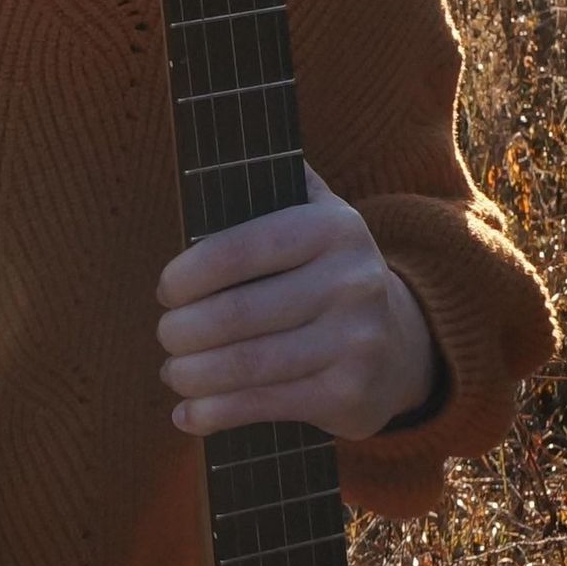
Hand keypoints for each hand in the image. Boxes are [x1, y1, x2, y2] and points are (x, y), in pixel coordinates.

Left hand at [155, 162, 435, 439]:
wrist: (401, 341)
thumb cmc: (325, 268)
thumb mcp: (312, 211)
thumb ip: (268, 181)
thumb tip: (213, 151)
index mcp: (332, 227)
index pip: (241, 248)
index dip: (190, 272)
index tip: (166, 290)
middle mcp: (352, 282)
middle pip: (239, 313)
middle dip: (184, 330)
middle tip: (165, 335)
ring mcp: (356, 343)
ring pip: (249, 364)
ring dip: (193, 374)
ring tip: (172, 371)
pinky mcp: (350, 397)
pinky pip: (268, 405)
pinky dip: (217, 413)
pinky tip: (187, 415)